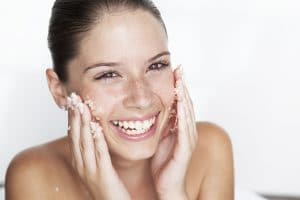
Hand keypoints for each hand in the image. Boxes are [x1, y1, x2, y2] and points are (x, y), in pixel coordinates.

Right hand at [67, 93, 130, 199]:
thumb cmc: (107, 186)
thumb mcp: (97, 167)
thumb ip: (94, 151)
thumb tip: (94, 132)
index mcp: (80, 162)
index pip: (74, 136)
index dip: (72, 118)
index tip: (73, 101)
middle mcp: (82, 165)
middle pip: (76, 136)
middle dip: (75, 116)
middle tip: (74, 97)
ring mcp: (91, 170)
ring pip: (85, 143)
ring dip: (83, 124)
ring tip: (82, 106)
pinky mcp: (103, 175)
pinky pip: (100, 154)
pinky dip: (97, 140)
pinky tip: (96, 127)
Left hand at [150, 66, 197, 198]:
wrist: (167, 186)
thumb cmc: (163, 164)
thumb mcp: (160, 139)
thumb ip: (161, 124)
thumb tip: (152, 109)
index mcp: (181, 128)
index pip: (181, 103)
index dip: (178, 87)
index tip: (174, 71)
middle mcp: (188, 131)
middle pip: (187, 103)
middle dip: (183, 85)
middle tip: (179, 68)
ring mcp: (188, 138)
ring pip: (188, 112)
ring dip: (184, 95)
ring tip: (180, 79)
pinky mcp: (186, 147)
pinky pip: (185, 127)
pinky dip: (183, 113)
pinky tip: (181, 102)